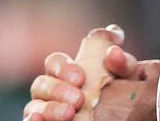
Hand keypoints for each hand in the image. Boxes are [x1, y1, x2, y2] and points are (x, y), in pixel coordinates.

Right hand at [24, 25, 157, 120]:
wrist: (120, 116)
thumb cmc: (122, 100)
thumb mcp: (127, 80)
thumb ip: (123, 62)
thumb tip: (113, 46)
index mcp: (66, 73)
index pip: (56, 62)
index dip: (64, 67)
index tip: (81, 78)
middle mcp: (51, 91)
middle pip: (42, 83)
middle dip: (58, 89)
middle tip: (79, 99)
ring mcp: (45, 110)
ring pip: (35, 105)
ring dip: (50, 108)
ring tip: (69, 114)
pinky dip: (32, 119)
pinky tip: (38, 119)